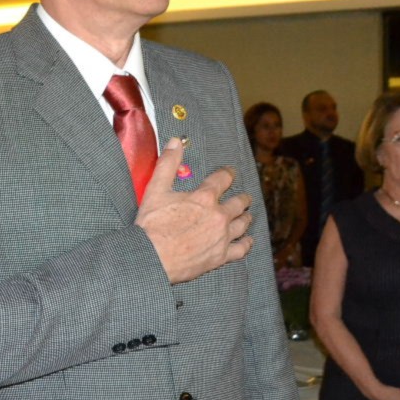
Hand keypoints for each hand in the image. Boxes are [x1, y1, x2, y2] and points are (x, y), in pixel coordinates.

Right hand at [135, 138, 253, 283]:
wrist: (152, 258)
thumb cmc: (152, 225)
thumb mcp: (156, 190)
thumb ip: (168, 164)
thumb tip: (176, 142)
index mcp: (204, 197)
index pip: (223, 179)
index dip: (228, 174)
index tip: (230, 173)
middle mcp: (218, 215)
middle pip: (239, 202)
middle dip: (241, 198)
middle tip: (243, 197)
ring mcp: (222, 237)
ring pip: (243, 223)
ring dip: (245, 217)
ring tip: (246, 215)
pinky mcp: (221, 256)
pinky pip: (242, 248)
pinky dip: (246, 242)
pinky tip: (247, 240)